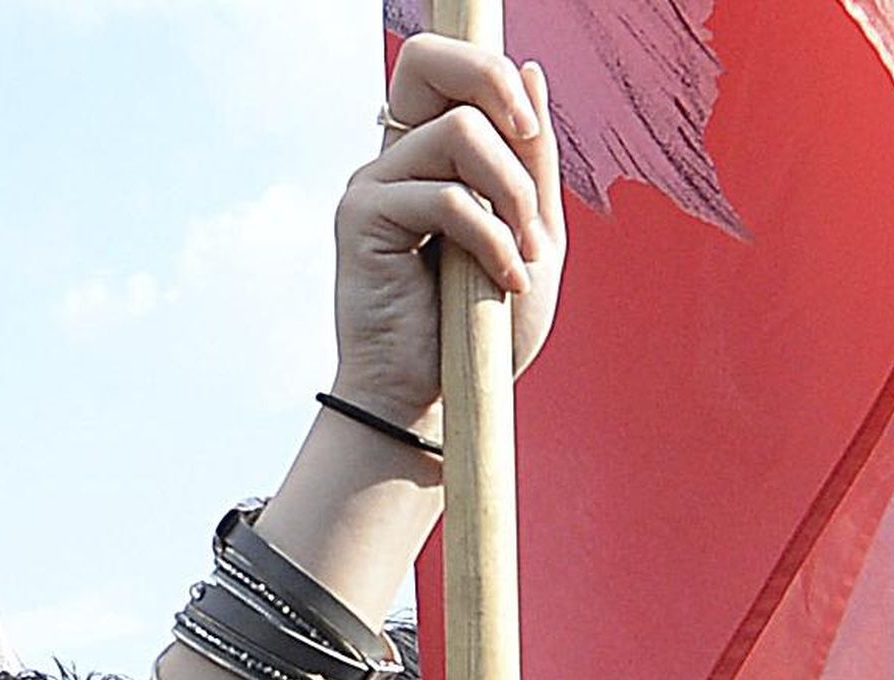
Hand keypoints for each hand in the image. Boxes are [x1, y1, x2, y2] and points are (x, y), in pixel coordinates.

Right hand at [331, 37, 564, 436]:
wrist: (435, 406)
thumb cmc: (479, 333)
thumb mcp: (530, 235)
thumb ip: (531, 159)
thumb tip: (528, 67)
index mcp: (427, 158)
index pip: (442, 65)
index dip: (485, 66)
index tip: (529, 128)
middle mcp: (393, 161)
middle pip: (427, 59)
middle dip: (492, 85)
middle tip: (530, 140)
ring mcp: (372, 186)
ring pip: (459, 132)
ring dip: (512, 191)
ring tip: (524, 253)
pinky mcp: (362, 219)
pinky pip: (446, 197)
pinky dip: (491, 238)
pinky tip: (504, 280)